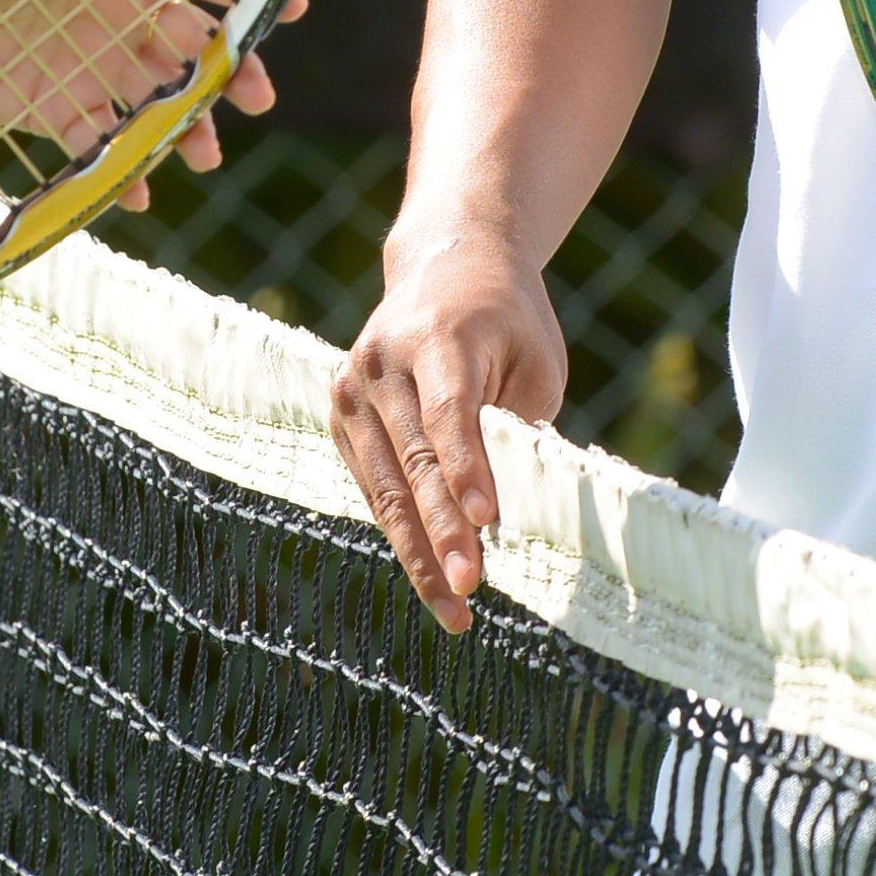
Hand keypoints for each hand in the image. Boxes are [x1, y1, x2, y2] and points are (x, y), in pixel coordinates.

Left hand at [0, 0, 294, 204]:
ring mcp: (92, 64)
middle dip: (233, 69)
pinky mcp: (59, 110)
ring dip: (189, 126)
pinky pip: (104, 144)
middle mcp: (114, 11)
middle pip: (194, 41)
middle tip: (257, 98)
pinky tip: (136, 191)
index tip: (286, 3)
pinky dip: (123, 170)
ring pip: (161, 99)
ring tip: (204, 156)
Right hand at [329, 224, 565, 632]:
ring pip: (385, 487)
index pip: (450, 413)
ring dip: (419, 552)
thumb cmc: (509, 320)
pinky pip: (374, 486)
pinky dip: (402, 533)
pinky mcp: (341, 416)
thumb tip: (497, 509)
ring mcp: (352, 389)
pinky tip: (432, 576)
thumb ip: (516, 425)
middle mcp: (382, 362)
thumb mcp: (534, 360)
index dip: (466, 469)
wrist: (446, 264)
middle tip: (470, 591)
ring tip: (454, 611)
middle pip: (412, 460)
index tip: (488, 521)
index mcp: (438, 337)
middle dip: (442, 532)